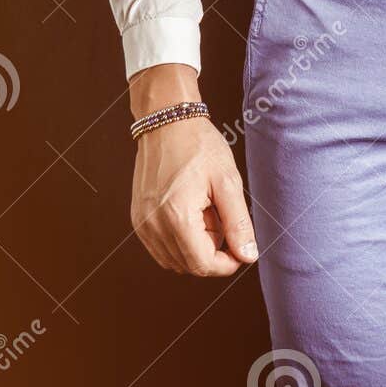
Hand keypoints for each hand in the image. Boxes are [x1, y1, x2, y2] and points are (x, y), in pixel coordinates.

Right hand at [130, 115, 258, 276]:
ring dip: (195, 247)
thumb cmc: (199, 146)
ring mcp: (142, 223)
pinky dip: (179, 240)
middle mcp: (153, 226)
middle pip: (188, 265)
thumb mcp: (228, 181)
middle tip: (221, 218)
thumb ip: (238, 223)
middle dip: (211, 252)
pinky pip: (161, 247)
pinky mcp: (138, 218)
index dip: (226, 264)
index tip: (240, 248)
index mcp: (176, 217)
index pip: (203, 265)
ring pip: (174, 260)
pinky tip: (190, 213)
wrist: (167, 121)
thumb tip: (248, 256)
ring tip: (205, 212)